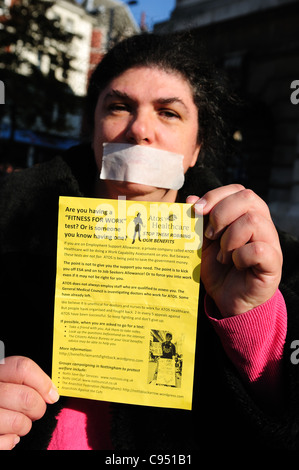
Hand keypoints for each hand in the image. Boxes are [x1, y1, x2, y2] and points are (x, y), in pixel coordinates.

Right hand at [0, 356, 58, 449]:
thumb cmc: (2, 395)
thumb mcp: (8, 379)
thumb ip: (28, 379)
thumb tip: (52, 394)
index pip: (23, 368)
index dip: (43, 382)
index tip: (51, 395)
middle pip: (26, 397)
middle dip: (38, 408)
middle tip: (35, 411)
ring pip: (18, 422)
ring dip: (25, 426)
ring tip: (18, 421)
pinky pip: (8, 441)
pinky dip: (12, 440)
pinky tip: (7, 433)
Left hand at [187, 185, 282, 316]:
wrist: (226, 298)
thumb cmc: (217, 267)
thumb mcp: (202, 241)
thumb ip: (198, 220)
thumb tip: (190, 200)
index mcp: (246, 213)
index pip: (237, 190)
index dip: (215, 196)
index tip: (197, 211)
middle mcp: (262, 223)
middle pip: (248, 198)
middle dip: (221, 214)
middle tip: (210, 235)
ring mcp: (270, 242)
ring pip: (253, 221)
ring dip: (229, 239)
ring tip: (223, 256)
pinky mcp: (273, 263)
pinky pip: (258, 249)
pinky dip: (240, 256)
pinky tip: (235, 265)